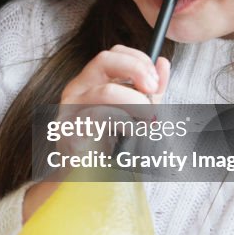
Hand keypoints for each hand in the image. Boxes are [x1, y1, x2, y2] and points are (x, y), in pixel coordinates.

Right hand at [22, 46, 170, 222]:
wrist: (83, 181)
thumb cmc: (107, 146)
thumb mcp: (135, 112)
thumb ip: (149, 89)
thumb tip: (163, 63)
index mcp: (91, 82)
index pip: (114, 53)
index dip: (138, 60)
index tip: (156, 78)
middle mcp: (77, 90)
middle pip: (105, 59)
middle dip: (137, 71)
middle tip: (154, 90)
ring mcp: (71, 110)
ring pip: (107, 91)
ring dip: (136, 103)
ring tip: (149, 120)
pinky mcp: (70, 132)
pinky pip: (101, 117)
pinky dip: (125, 123)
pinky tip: (133, 133)